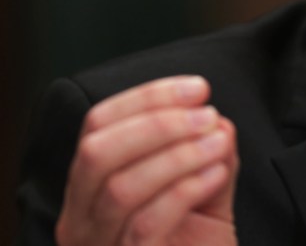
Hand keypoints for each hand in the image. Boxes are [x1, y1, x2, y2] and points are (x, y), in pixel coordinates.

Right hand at [55, 76, 238, 244]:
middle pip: (97, 151)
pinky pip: (147, 223)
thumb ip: (208, 154)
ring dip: (177, 153)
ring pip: (121, 187)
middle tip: (208, 114)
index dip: (148, 97)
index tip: (198, 87)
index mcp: (90, 189)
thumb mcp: (205, 193)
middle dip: (159, 122)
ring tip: (219, 142)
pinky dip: (184, 189)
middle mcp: (82, 219)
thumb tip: (217, 119)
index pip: (98, 125)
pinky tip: (215, 174)